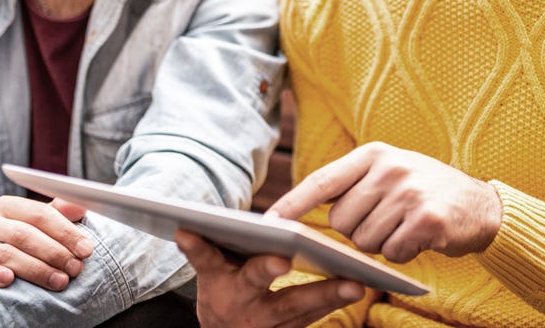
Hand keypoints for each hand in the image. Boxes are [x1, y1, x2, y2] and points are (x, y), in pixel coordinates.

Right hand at [0, 196, 91, 294]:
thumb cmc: (14, 243)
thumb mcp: (34, 225)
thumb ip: (57, 214)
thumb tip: (83, 206)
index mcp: (7, 206)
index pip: (40, 215)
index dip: (66, 232)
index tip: (87, 249)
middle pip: (25, 235)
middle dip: (55, 253)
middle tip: (76, 268)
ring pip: (6, 254)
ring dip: (36, 269)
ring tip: (59, 281)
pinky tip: (9, 280)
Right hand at [175, 229, 363, 327]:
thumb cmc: (223, 286)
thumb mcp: (209, 270)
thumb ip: (202, 249)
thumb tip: (185, 227)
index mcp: (217, 281)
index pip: (207, 260)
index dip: (201, 247)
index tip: (194, 231)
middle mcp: (239, 305)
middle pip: (256, 284)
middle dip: (271, 271)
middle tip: (284, 258)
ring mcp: (265, 323)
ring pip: (295, 308)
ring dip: (325, 296)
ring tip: (355, 283)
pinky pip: (311, 318)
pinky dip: (333, 304)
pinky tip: (359, 287)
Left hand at [269, 142, 502, 262]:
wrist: (483, 205)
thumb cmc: (426, 191)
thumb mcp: (390, 173)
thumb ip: (353, 186)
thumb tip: (305, 218)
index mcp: (374, 154)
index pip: (322, 180)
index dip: (293, 203)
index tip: (268, 221)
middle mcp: (390, 168)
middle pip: (342, 221)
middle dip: (356, 232)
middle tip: (386, 221)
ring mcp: (409, 192)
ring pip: (365, 242)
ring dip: (382, 244)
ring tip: (405, 226)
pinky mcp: (428, 219)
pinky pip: (393, 252)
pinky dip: (403, 254)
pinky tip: (420, 238)